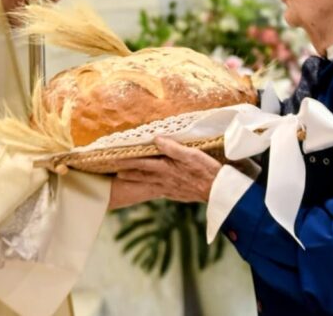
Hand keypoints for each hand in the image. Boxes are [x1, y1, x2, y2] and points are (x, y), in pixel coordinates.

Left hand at [107, 138, 222, 204]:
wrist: (218, 191)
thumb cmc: (206, 170)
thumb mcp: (191, 154)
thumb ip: (172, 148)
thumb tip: (156, 139)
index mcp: (166, 168)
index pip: (142, 162)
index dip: (128, 160)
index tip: (115, 158)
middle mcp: (165, 179)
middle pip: (142, 175)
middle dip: (127, 172)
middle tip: (114, 171)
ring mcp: (170, 188)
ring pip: (148, 184)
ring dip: (135, 180)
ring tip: (123, 179)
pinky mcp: (177, 194)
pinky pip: (158, 191)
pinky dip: (150, 188)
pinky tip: (149, 187)